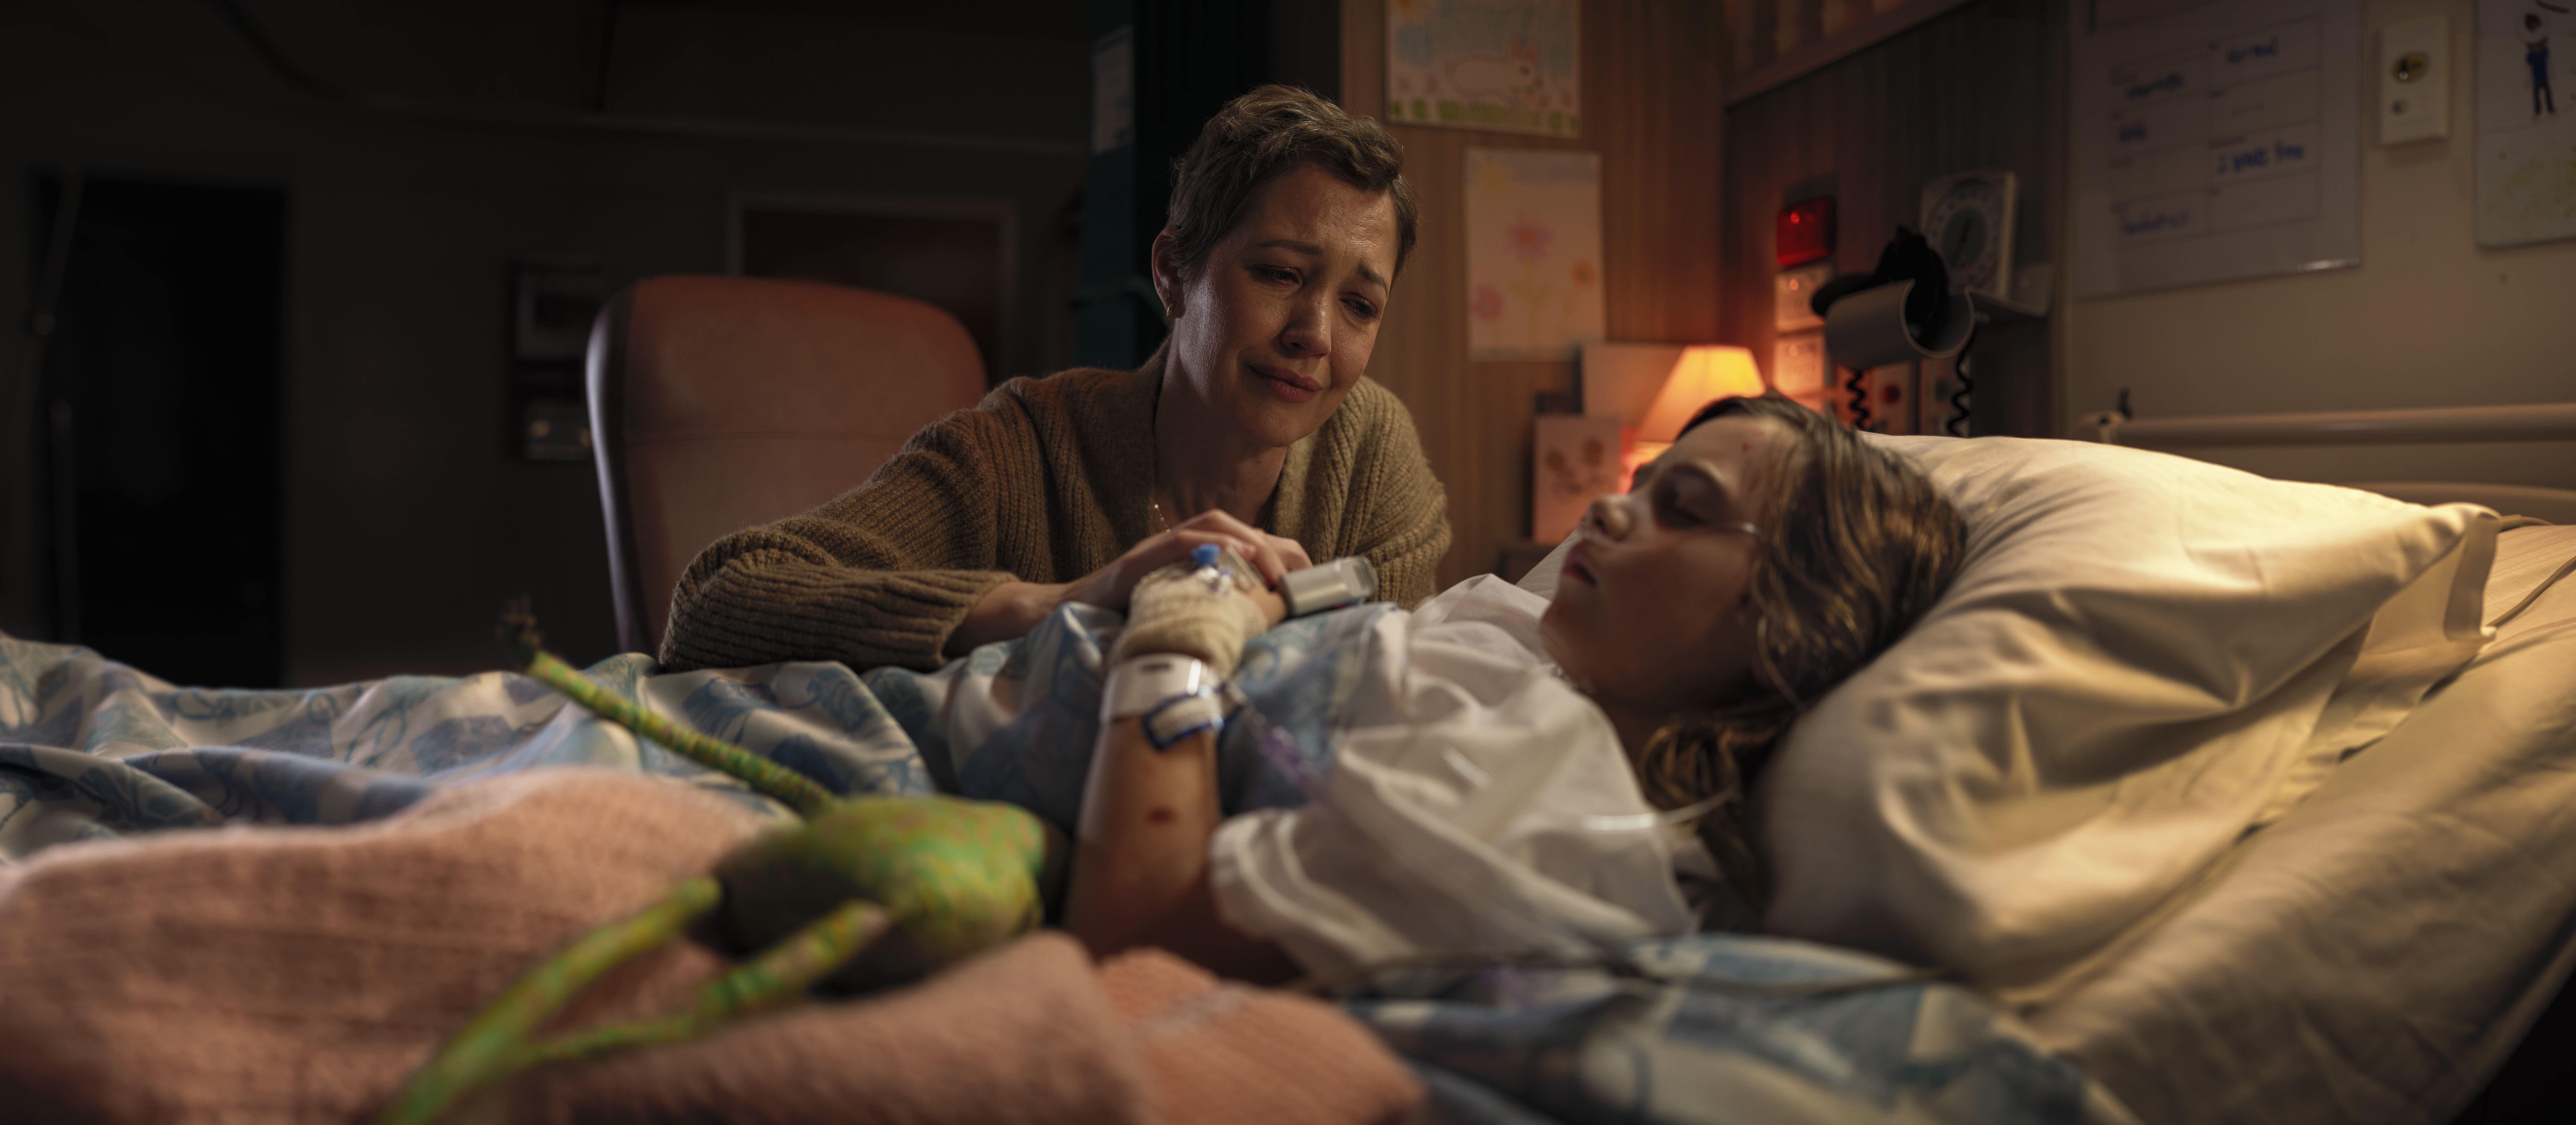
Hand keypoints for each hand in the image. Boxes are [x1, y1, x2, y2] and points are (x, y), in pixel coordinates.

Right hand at [1061, 510, 1307, 611]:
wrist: (1069, 617)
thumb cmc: (1128, 619)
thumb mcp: (1180, 611)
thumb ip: (1212, 607)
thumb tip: (1259, 624)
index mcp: (1192, 555)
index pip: (1244, 539)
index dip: (1279, 552)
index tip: (1308, 579)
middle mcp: (1178, 543)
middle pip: (1237, 525)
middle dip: (1275, 547)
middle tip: (1302, 577)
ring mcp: (1157, 548)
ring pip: (1213, 522)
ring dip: (1250, 541)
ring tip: (1274, 570)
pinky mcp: (1137, 561)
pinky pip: (1179, 541)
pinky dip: (1212, 543)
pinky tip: (1237, 554)